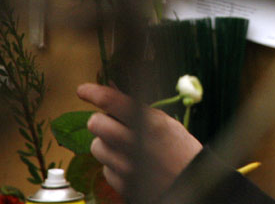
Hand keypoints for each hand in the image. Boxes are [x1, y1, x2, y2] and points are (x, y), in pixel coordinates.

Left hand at [77, 83, 202, 196]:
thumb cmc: (181, 151)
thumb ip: (137, 109)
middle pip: (96, 123)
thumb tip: (113, 90)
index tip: (83, 90)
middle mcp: (136, 144)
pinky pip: (105, 169)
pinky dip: (113, 165)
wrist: (192, 184)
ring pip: (96, 146)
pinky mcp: (122, 184)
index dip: (94, 93)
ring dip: (106, 144)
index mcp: (150, 123)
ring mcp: (127, 166)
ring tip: (125, 146)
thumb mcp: (165, 123)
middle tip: (113, 123)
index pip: (112, 102)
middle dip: (101, 120)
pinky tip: (130, 164)